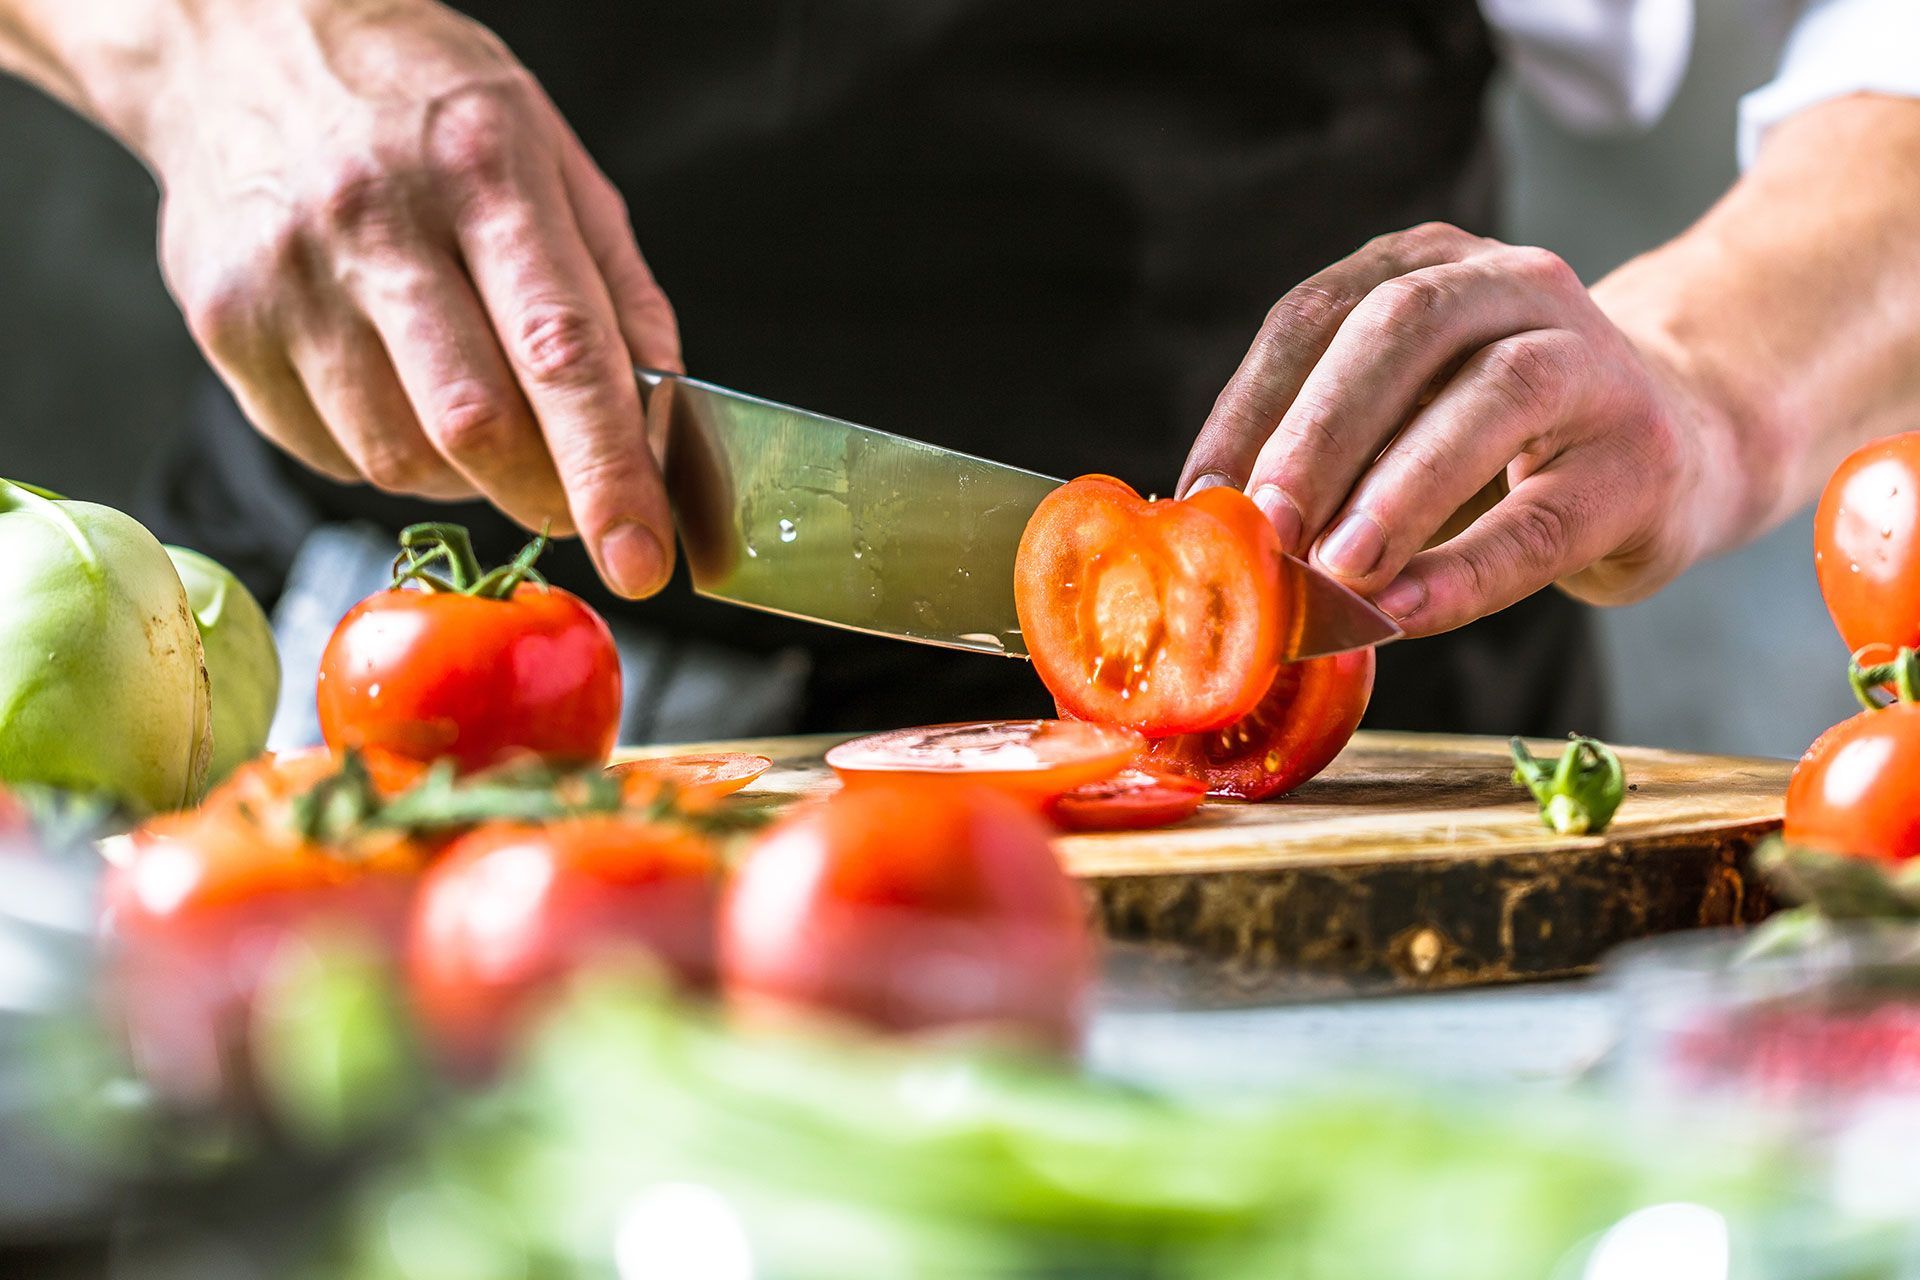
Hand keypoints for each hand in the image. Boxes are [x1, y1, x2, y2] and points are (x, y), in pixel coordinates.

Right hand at [142, 0, 678, 596]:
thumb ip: (618, 293)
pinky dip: (388, 454)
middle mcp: (375, 222)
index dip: (608, 474)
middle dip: (545, 496)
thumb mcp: (553, 158)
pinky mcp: (224, 326)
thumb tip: (659, 427)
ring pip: (398, 459)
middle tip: (574, 503)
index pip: (561, 354)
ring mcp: (286, 279)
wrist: (240, 41)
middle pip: (473, 426)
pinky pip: (331, 454)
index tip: (643, 559)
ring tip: (474, 408)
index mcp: (483, 170)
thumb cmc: (420, 106)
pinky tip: (396, 386)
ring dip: (465, 475)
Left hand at [1179, 222, 1733, 636]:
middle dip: (1319, 432)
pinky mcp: (1641, 458)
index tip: (1198, 494)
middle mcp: (1512, 285)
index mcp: (1427, 266)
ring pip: (1491, 400)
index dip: (1249, 405)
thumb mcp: (1402, 417)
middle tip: (1264, 525)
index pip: (1315, 315)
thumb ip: (1321, 455)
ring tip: (1334, 569)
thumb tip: (1207, 528)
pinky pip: (1544, 517)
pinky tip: (1404, 610)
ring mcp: (1592, 360)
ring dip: (1398, 490)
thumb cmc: (1499, 443)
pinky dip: (1466, 570)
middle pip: (1402, 331)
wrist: (1682, 444)